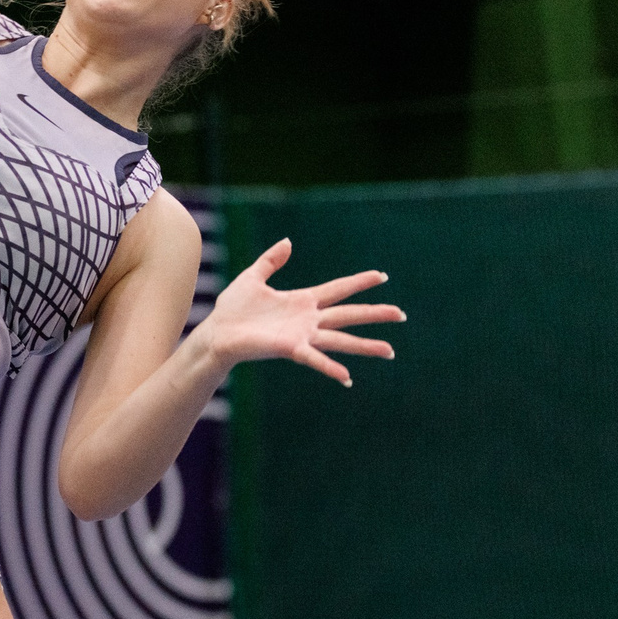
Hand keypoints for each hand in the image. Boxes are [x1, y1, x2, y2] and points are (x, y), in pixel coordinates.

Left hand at [199, 237, 403, 386]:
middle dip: (374, 314)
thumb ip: (271, 260)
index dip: (359, 282)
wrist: (216, 333)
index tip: (382, 276)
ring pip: (340, 339)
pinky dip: (330, 367)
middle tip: (401, 314)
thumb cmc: (232, 309)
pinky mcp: (290, 348)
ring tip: (390, 351)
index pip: (337, 289)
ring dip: (365, 345)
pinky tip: (348, 376)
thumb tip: (288, 242)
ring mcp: (301, 335)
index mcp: (301, 301)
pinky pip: (314, 358)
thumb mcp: (252, 277)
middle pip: (348, 314)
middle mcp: (307, 320)